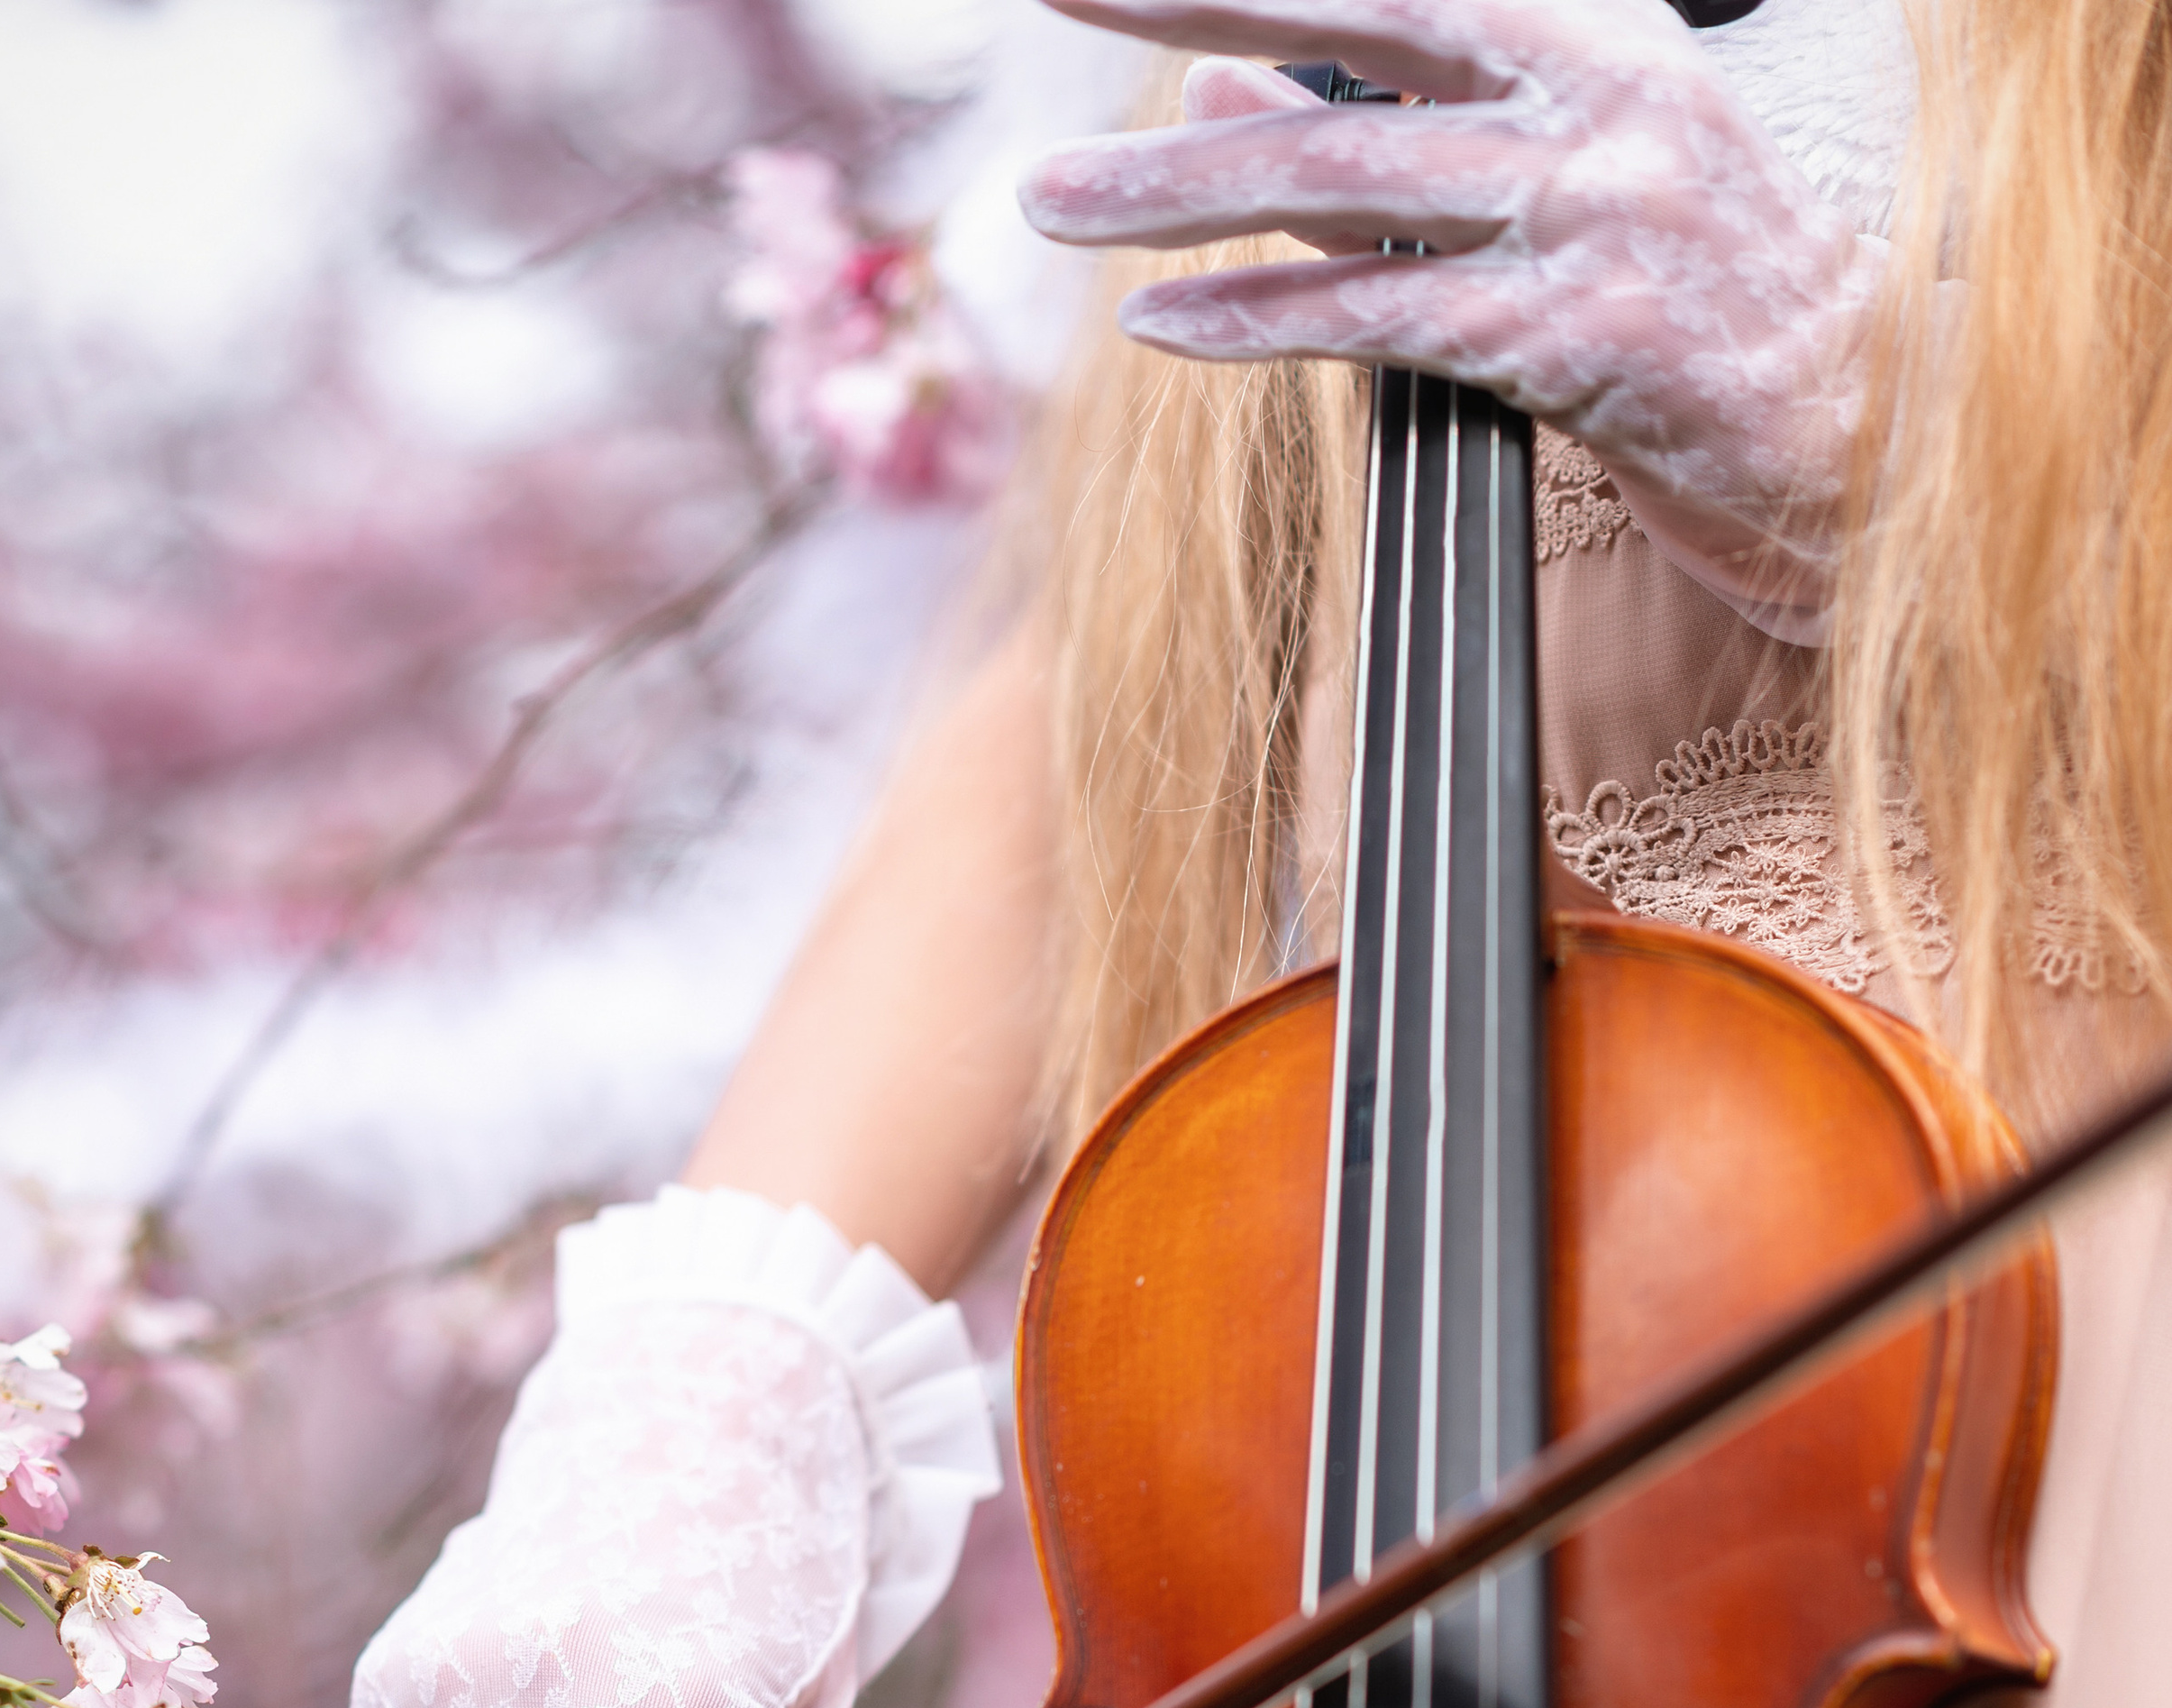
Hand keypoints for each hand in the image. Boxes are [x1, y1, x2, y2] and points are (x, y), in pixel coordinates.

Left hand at [1020, 0, 1887, 633]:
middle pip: (1356, 37)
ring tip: (1055, 201)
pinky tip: (1159, 325)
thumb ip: (1396, 140)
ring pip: (1344, 183)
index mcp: (1599, 44)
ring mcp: (1589, 220)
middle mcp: (1597, 106)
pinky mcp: (1574, 345)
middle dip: (1190, 5)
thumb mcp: (1566, 192)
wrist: (1869, 445)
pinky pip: (1380, 322)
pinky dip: (1257, 321)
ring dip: (1177, 193)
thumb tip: (1223, 90)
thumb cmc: (1712, 322)